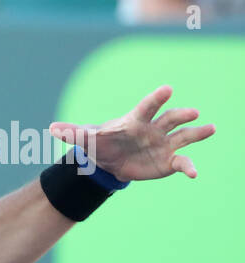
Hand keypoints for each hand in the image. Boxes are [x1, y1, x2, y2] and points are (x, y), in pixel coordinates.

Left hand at [49, 85, 214, 181]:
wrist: (110, 162)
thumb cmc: (101, 144)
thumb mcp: (86, 140)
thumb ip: (72, 133)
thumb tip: (51, 128)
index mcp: (135, 121)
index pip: (147, 107)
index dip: (156, 98)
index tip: (167, 89)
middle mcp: (154, 129)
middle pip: (171, 118)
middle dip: (181, 114)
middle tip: (192, 112)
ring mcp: (164, 144)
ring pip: (185, 136)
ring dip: (198, 132)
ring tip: (210, 128)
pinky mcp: (169, 161)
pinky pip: (182, 162)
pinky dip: (188, 166)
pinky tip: (194, 173)